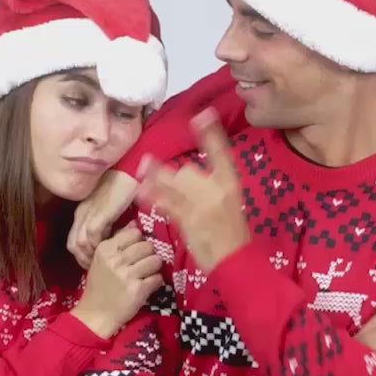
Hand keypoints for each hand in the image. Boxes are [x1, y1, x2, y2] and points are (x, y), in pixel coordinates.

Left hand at [68, 170, 139, 268]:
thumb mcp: (110, 207)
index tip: (94, 264)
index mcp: (82, 211)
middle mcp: (81, 213)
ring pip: (80, 244)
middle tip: (97, 268)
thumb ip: (107, 222)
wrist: (130, 170)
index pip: (74, 240)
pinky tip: (110, 249)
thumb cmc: (124, 186)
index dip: (82, 255)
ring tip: (104, 263)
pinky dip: (99, 246)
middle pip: (73, 245)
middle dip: (83, 260)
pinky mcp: (99, 213)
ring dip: (91, 256)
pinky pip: (92, 237)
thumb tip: (111, 239)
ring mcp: (88, 213)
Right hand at [71, 224, 164, 339]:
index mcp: (105, 249)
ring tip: (146, 275)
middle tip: (143, 265)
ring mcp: (127, 275)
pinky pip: (158, 278)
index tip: (136, 252)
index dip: (139, 242)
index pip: (134, 233)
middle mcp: (115, 260)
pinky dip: (156, 282)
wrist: (95, 316)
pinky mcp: (138, 290)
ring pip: (155, 260)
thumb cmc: (100, 287)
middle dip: (149, 255)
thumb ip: (116, 243)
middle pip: (147, 246)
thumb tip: (135, 224)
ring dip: (154, 268)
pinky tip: (148, 287)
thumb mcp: (101, 261)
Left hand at [137, 110, 249, 273]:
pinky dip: (152, 195)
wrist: (234, 261)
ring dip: (156, 175)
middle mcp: (217, 190)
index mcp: (231, 183)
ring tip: (143, 166)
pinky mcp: (188, 219)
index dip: (211, 133)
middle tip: (159, 171)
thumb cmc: (232, 235)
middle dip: (174, 175)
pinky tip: (141, 190)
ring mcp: (202, 205)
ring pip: (174, 183)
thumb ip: (212, 188)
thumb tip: (186, 174)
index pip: (222, 152)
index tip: (202, 115)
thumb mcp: (230, 204)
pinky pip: (166, 203)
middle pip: (188, 170)